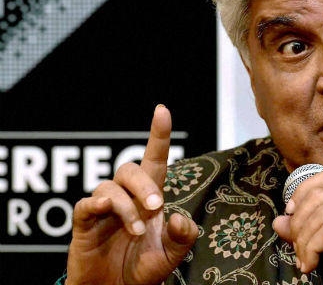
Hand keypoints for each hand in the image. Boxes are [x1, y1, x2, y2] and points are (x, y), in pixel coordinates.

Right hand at [66, 105, 198, 284]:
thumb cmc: (142, 269)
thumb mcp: (171, 256)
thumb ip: (182, 237)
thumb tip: (176, 216)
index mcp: (150, 199)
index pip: (154, 159)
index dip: (158, 135)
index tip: (162, 110)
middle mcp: (126, 198)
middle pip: (130, 169)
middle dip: (144, 184)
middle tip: (155, 208)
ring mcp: (104, 209)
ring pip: (110, 187)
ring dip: (126, 207)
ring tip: (137, 231)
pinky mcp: (84, 224)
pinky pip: (85, 205)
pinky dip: (96, 204)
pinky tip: (106, 210)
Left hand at [272, 168, 322, 284]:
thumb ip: (305, 232)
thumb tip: (279, 221)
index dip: (303, 190)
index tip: (291, 213)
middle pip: (319, 195)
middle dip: (298, 222)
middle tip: (296, 248)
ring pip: (322, 214)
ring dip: (304, 240)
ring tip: (303, 261)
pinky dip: (313, 248)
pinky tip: (311, 265)